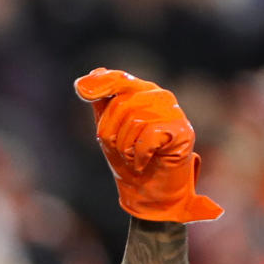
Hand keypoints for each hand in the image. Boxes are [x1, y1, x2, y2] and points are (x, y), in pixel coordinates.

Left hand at [74, 68, 221, 223]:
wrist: (151, 192)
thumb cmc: (130, 160)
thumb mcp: (109, 131)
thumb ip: (102, 104)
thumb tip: (94, 72)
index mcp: (140, 92)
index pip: (118, 79)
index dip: (100, 84)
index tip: (80, 88)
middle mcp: (158, 96)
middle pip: (120, 105)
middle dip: (111, 134)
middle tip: (121, 151)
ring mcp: (173, 112)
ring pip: (133, 122)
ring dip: (126, 148)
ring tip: (135, 157)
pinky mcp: (183, 130)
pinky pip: (147, 137)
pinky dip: (139, 156)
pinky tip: (144, 162)